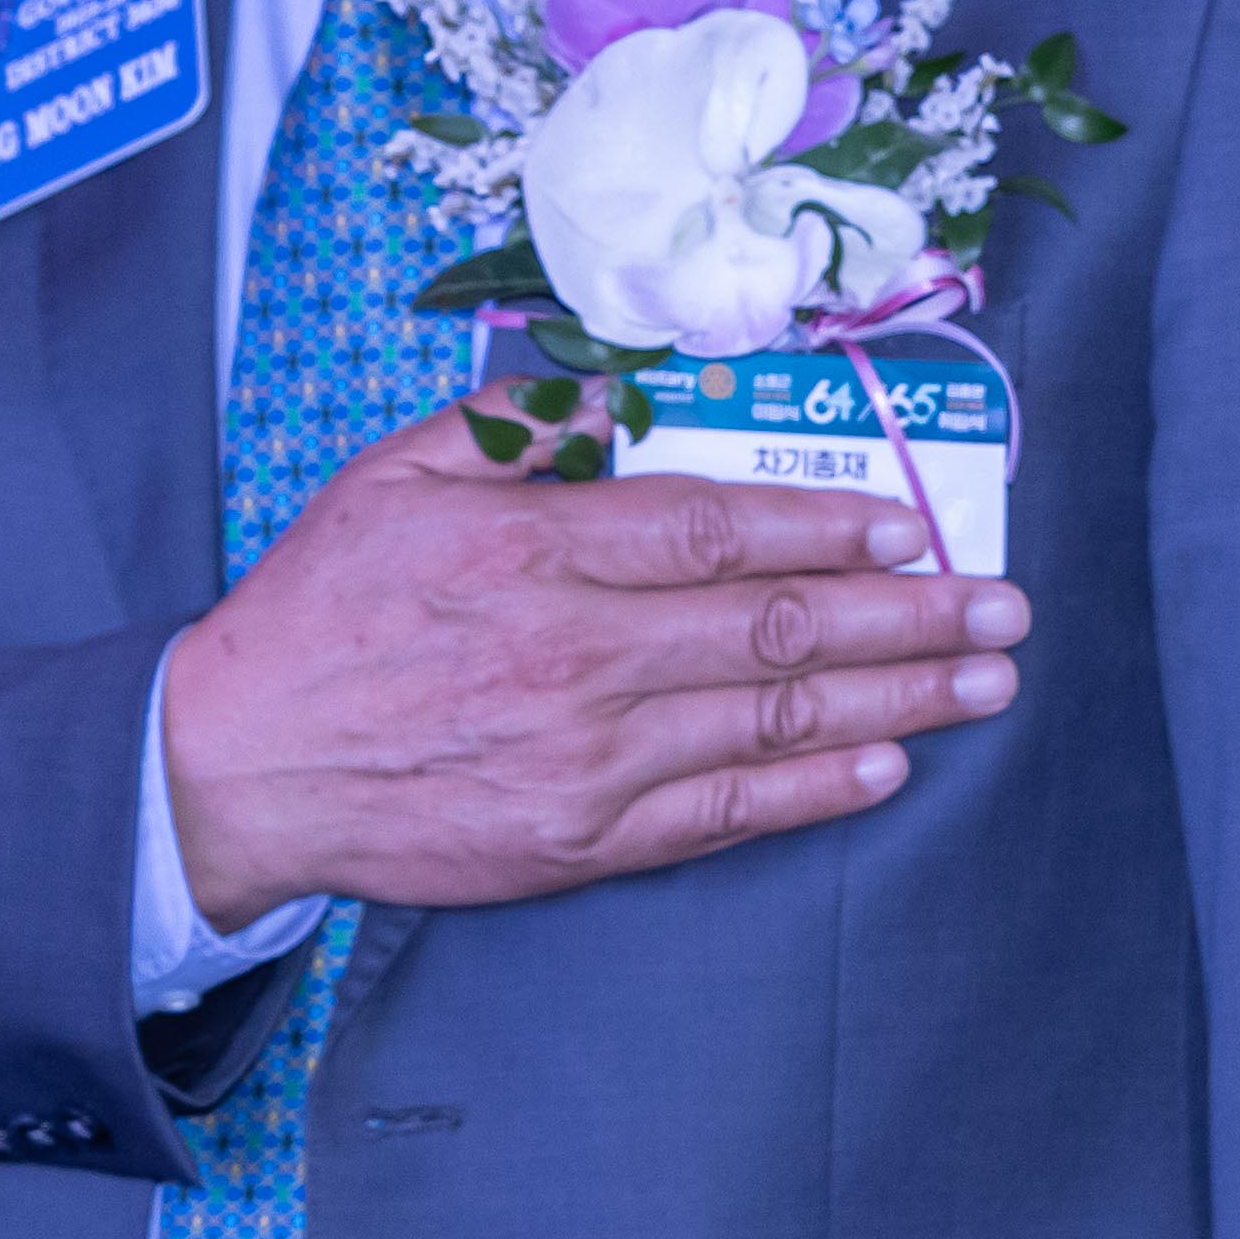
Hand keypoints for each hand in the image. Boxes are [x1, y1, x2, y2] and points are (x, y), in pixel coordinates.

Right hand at [160, 410, 1031, 928]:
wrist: (235, 767)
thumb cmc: (322, 609)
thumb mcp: (398, 475)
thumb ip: (519, 425)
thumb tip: (629, 397)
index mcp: (536, 552)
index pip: (718, 532)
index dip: (831, 528)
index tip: (912, 527)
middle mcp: (577, 655)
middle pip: (778, 629)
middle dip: (909, 617)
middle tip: (1004, 606)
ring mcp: (586, 758)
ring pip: (773, 720)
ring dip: (898, 701)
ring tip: (985, 683)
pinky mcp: (579, 841)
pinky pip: (724, 811)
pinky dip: (815, 789)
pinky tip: (887, 767)